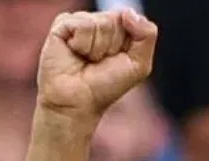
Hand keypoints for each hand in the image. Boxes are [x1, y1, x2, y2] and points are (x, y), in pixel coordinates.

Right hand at [37, 10, 157, 123]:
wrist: (77, 101)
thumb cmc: (106, 85)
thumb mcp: (139, 64)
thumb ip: (146, 35)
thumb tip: (129, 12)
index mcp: (120, 29)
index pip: (131, 18)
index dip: (127, 42)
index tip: (117, 58)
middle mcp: (100, 22)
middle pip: (116, 20)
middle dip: (112, 46)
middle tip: (100, 61)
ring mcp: (80, 22)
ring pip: (100, 23)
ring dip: (96, 48)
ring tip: (87, 59)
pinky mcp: (62, 24)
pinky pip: (82, 24)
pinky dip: (82, 44)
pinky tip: (75, 52)